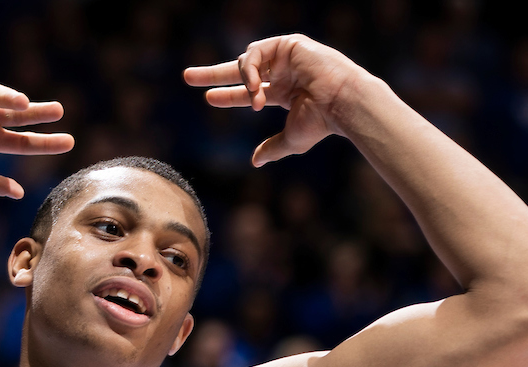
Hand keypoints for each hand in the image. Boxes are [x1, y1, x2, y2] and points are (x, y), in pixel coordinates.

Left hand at [184, 34, 366, 164]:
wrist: (341, 103)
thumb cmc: (321, 122)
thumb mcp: (291, 139)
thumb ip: (272, 148)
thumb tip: (255, 162)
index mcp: (284, 92)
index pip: (248, 92)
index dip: (228, 95)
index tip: (208, 98)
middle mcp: (283, 73)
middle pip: (241, 70)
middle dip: (213, 73)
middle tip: (187, 76)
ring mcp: (286, 57)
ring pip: (247, 61)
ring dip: (244, 83)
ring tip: (254, 100)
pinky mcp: (289, 44)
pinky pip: (257, 52)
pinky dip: (250, 69)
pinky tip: (255, 86)